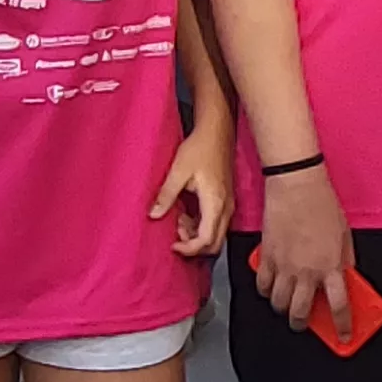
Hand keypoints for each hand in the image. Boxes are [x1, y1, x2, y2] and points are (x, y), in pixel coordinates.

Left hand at [150, 127, 232, 259]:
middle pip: (215, 244)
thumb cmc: (201, 148)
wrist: (217, 132)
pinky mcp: (225, 201)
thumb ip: (166, 195)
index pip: (207, 240)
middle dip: (194, 246)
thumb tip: (154, 214)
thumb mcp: (178, 170)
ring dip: (196, 235)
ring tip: (178, 219)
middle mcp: (225, 208)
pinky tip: (186, 214)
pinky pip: (215, 224)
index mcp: (215, 203)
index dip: (189, 248)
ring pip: (216, 235)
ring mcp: (227, 205)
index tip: (172, 245)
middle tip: (175, 235)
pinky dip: (200, 226)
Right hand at [254, 168, 356, 330]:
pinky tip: (271, 287)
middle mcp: (306, 272)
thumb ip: (345, 259)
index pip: (339, 306)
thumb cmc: (323, 205)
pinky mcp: (267, 257)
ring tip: (287, 304)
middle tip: (303, 322)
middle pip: (300, 313)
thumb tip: (346, 276)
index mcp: (330, 267)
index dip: (343, 326)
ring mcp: (284, 266)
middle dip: (302, 324)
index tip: (344, 336)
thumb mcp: (345, 235)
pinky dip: (266, 291)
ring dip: (283, 309)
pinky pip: (262, 285)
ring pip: (278, 304)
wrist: (296, 185)